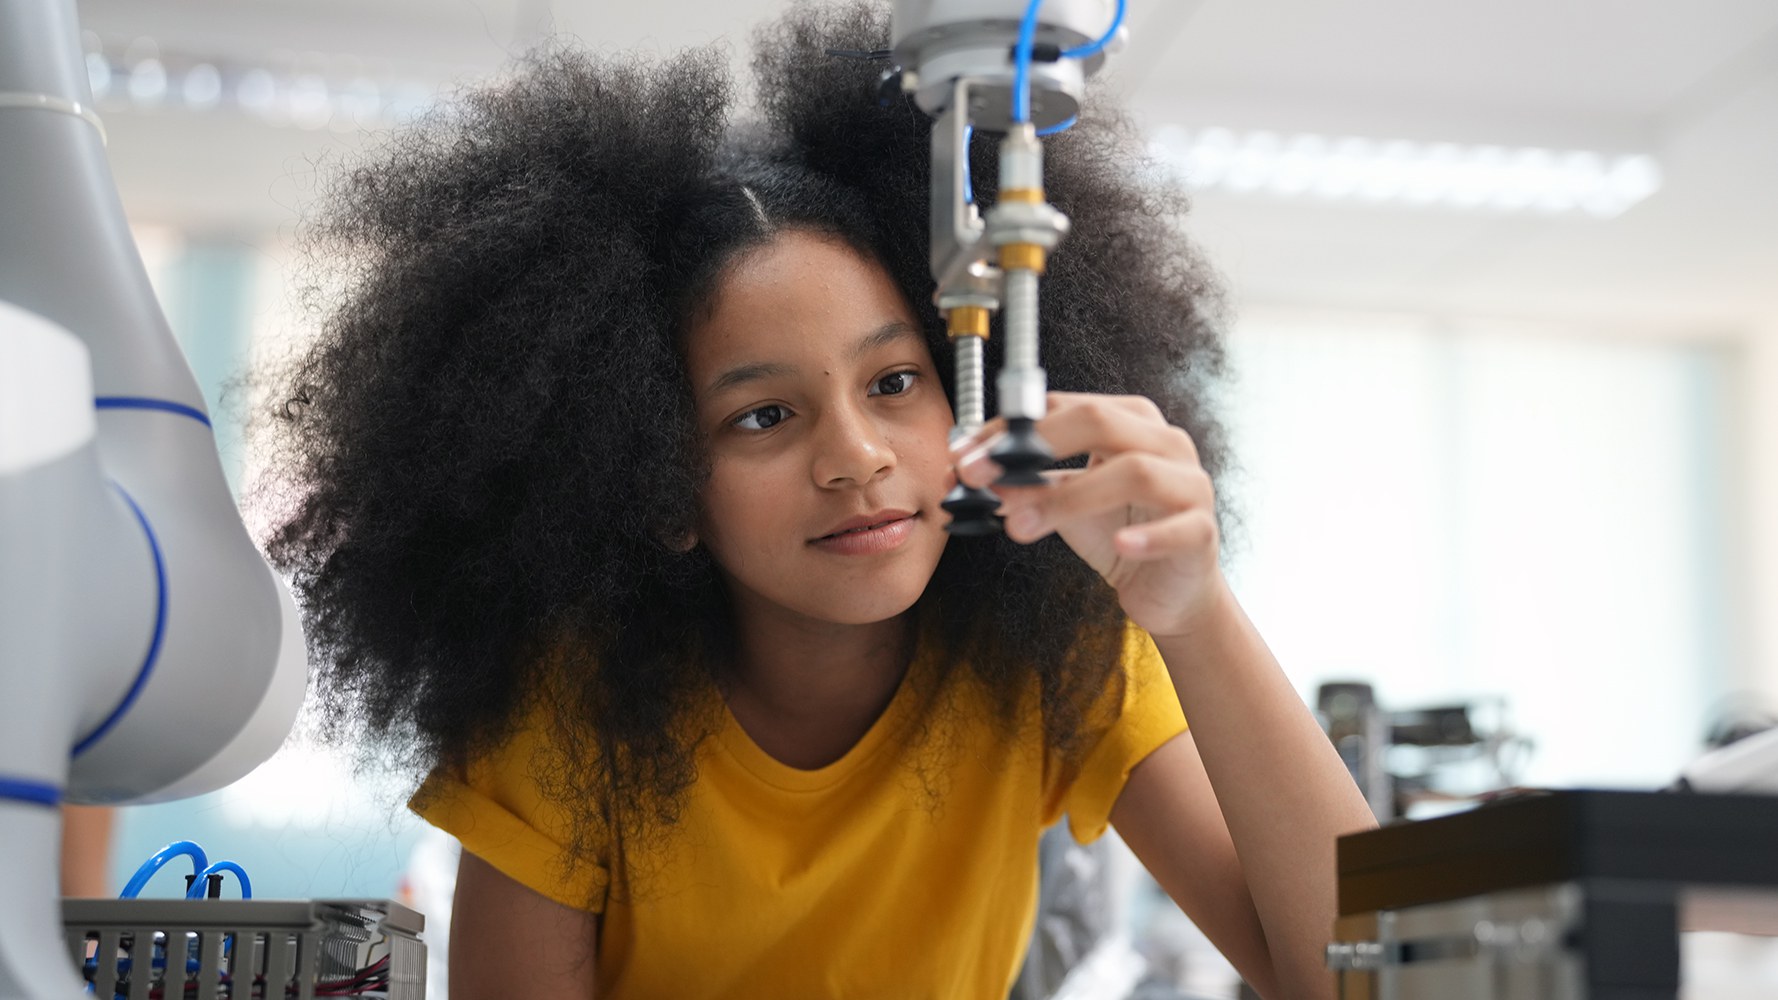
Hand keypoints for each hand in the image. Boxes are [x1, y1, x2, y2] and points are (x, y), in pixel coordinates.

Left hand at [953, 392, 1225, 637]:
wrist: (1166, 588)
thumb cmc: (1117, 532)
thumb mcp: (1062, 502)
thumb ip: (1024, 484)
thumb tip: (966, 474)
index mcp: (1128, 420)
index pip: (1062, 406)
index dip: (1009, 428)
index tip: (964, 457)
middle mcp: (1164, 440)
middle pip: (1099, 422)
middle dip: (1033, 447)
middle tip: (983, 479)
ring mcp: (1190, 482)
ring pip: (1134, 471)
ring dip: (1070, 499)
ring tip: (1021, 527)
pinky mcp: (1203, 530)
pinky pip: (1180, 528)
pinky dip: (1147, 537)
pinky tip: (1120, 548)